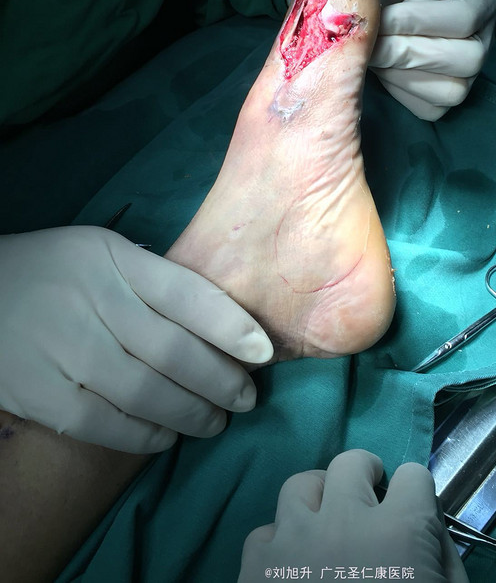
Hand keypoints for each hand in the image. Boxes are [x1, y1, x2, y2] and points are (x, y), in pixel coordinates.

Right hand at [0, 226, 272, 452]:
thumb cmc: (54, 272)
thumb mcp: (103, 253)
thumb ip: (153, 280)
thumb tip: (223, 322)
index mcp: (113, 259)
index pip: (186, 293)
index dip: (231, 325)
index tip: (264, 351)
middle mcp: (91, 299)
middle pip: (172, 350)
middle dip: (220, 381)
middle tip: (245, 398)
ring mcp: (61, 347)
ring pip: (144, 392)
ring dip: (191, 413)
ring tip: (214, 422)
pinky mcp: (37, 391)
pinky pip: (103, 423)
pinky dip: (143, 435)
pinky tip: (166, 437)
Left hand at [238, 449, 468, 582]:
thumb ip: (440, 559)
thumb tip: (425, 528)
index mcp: (400, 532)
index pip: (412, 476)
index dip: (416, 496)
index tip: (413, 514)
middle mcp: (344, 522)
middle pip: (351, 463)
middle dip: (367, 477)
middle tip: (371, 503)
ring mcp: (293, 542)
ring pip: (300, 485)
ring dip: (319, 501)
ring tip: (327, 526)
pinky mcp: (255, 569)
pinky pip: (264, 533)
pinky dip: (280, 545)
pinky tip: (293, 569)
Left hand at [370, 0, 495, 119]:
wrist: (387, 2)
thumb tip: (392, 28)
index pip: (463, 18)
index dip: (418, 22)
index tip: (382, 18)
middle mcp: (484, 39)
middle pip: (467, 60)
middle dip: (411, 54)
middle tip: (372, 45)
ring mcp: (470, 74)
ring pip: (451, 92)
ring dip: (403, 76)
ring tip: (376, 55)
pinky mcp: (447, 99)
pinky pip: (430, 110)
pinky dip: (401, 93)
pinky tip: (384, 70)